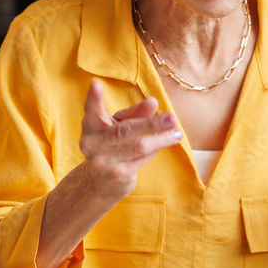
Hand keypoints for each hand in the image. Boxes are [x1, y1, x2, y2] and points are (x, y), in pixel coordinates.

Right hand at [79, 79, 181, 203]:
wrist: (98, 182)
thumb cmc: (111, 144)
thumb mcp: (117, 125)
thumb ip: (134, 114)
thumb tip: (153, 102)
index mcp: (91, 126)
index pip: (91, 110)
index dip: (93, 98)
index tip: (96, 84)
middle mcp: (92, 143)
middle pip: (125, 130)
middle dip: (150, 123)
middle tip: (172, 118)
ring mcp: (104, 161)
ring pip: (138, 146)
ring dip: (161, 139)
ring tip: (177, 133)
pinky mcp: (117, 175)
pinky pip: (142, 159)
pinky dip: (155, 148)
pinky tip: (165, 141)